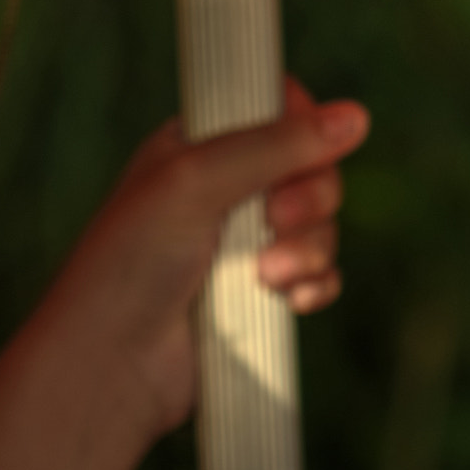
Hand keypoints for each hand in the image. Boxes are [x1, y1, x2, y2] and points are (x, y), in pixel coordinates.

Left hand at [43, 78, 369, 444]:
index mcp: (199, 145)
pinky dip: (314, 284)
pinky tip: (287, 300)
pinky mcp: (260, 292)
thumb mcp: (196, 181)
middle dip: (310, 197)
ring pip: (321, 225)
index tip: (297, 154)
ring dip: (309, 248)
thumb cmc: (133, 261)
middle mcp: (224, 188)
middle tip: (276, 221)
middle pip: (311, 168)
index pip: (276, 109)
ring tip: (268, 276)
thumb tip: (355, 116)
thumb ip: (274, 145)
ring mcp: (244, 242)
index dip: (300, 129)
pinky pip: (319, 274)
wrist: (114, 360)